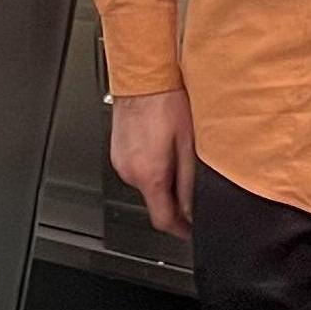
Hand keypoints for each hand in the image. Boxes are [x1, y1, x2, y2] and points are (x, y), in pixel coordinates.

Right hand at [109, 88, 195, 235]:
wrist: (142, 79)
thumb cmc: (167, 104)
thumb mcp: (188, 146)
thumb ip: (189, 182)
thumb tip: (192, 208)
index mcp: (149, 175)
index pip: (162, 219)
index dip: (180, 230)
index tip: (191, 231)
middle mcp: (129, 173)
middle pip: (155, 201)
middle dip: (174, 199)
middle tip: (193, 184)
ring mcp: (120, 163)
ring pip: (147, 184)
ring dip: (163, 180)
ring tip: (178, 157)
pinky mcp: (117, 153)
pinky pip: (137, 170)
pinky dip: (152, 167)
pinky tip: (162, 147)